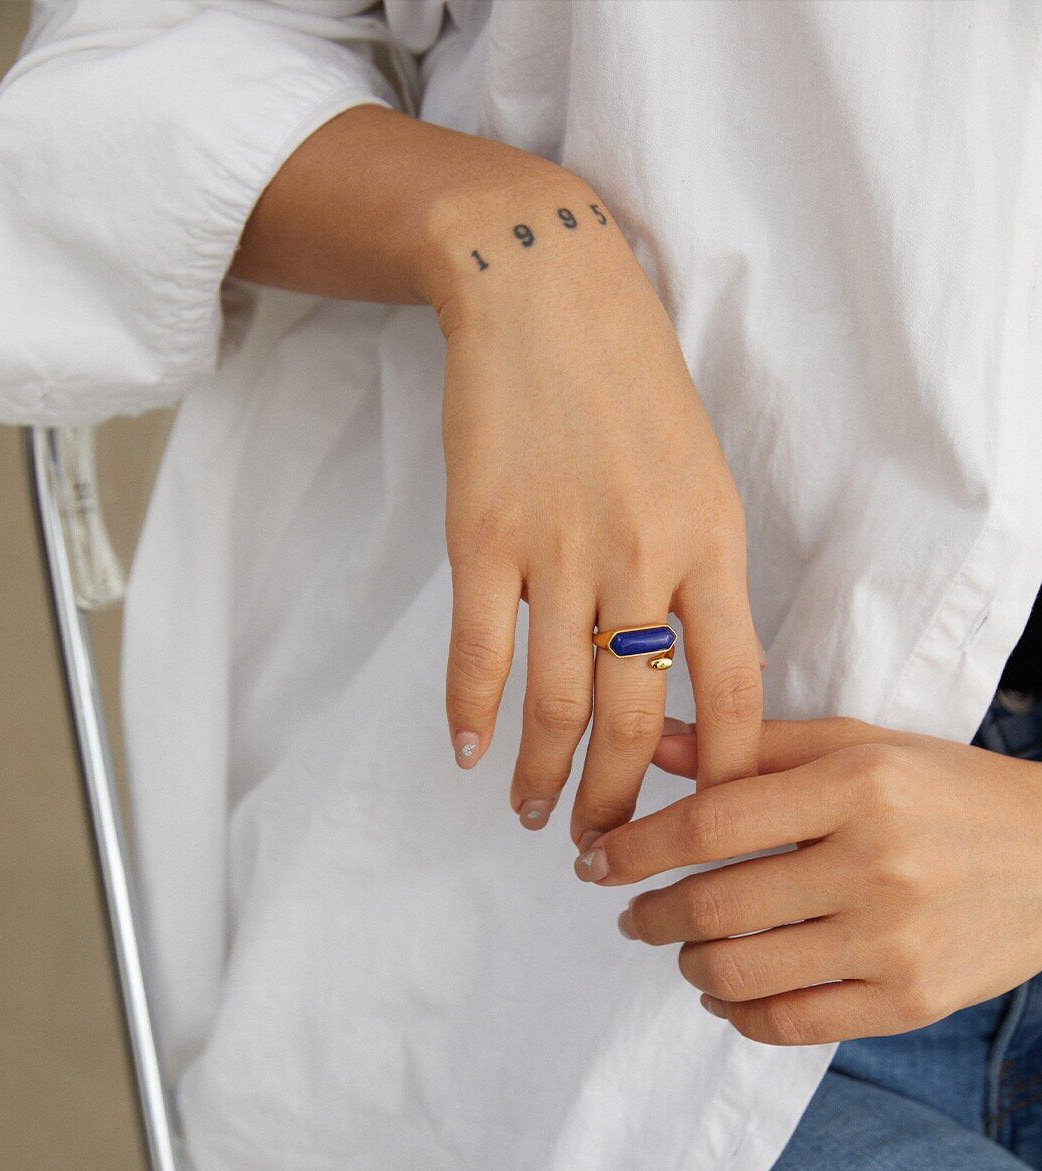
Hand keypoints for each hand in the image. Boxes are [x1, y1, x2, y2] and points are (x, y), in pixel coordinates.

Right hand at [431, 170, 764, 844]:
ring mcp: (559, 550)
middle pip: (641, 718)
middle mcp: (642, 557)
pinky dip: (471, 714)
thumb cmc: (633, 385)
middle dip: (625, 800)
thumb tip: (684, 671)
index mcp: (713, 543)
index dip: (727, 773)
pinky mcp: (483, 536)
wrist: (545, 294)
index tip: (712, 822)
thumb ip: (701, 571)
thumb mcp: (703, 474)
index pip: (734, 689)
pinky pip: (481, 652)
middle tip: (608, 844)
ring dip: (545, 774)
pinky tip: (468, 753)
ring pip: (559, 701)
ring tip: (535, 814)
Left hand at [573, 713, 1041, 1044]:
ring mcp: (893, 943)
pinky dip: (739, 1014)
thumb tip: (655, 745)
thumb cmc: (946, 790)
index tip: (594, 859)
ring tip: (680, 947)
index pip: (711, 821)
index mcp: (855, 786)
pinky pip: (793, 1025)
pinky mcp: (910, 1003)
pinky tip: (725, 992)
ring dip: (688, 964)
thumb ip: (755, 745)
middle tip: (631, 913)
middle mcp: (874, 864)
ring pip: (744, 973)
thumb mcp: (860, 744)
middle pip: (717, 904)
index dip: (636, 845)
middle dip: (650, 914)